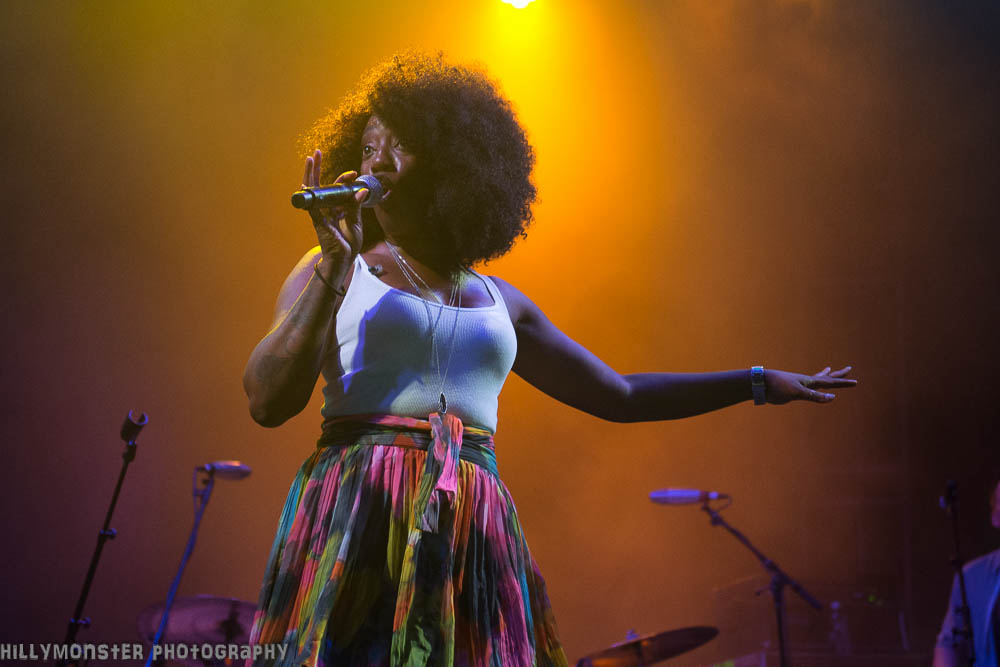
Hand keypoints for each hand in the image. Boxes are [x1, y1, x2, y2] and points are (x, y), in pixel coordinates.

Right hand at [302, 149, 366, 278]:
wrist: (343, 259)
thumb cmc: (348, 244)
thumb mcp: (356, 222)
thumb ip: (356, 206)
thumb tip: (362, 190)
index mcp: (337, 207)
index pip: (338, 188)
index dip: (344, 179)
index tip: (354, 174)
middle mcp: (327, 207)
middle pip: (321, 184)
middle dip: (318, 168)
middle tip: (317, 152)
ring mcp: (320, 213)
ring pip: (313, 190)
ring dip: (311, 174)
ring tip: (311, 158)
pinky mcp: (317, 220)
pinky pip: (311, 204)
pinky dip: (308, 193)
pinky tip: (304, 182)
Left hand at [764, 366, 856, 403]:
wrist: (761, 384)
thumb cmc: (778, 386)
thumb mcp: (798, 392)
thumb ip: (815, 396)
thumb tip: (832, 398)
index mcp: (810, 381)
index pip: (831, 382)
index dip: (843, 383)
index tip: (855, 382)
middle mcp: (806, 381)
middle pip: (827, 377)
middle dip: (839, 375)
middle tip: (849, 368)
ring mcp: (800, 385)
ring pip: (816, 380)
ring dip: (826, 376)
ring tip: (831, 370)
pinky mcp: (792, 391)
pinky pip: (807, 389)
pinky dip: (813, 387)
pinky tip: (811, 386)